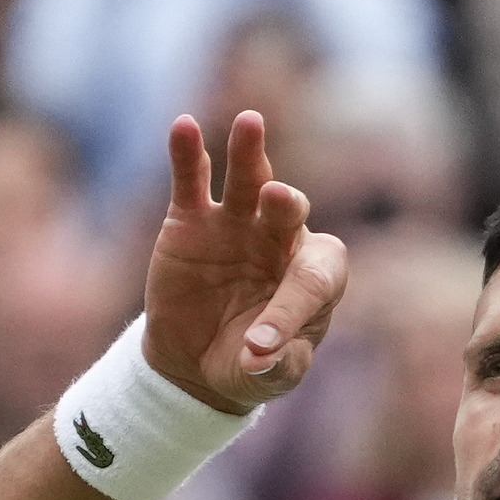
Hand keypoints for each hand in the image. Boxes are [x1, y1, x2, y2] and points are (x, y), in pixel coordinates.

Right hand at [143, 111, 347, 414]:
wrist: (197, 362)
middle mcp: (282, 241)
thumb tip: (258, 355)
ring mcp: (238, 224)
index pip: (313, 280)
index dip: (291, 310)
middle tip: (280, 199)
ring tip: (250, 123)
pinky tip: (184, 127)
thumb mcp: (267, 376)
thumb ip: (272, 364)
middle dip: (287, 206)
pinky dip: (188, 153)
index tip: (261, 347)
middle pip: (290, 213)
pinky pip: (192, 180)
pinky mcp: (192, 219)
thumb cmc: (248, 365)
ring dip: (250, 153)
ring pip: (249, 181)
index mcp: (315, 279)